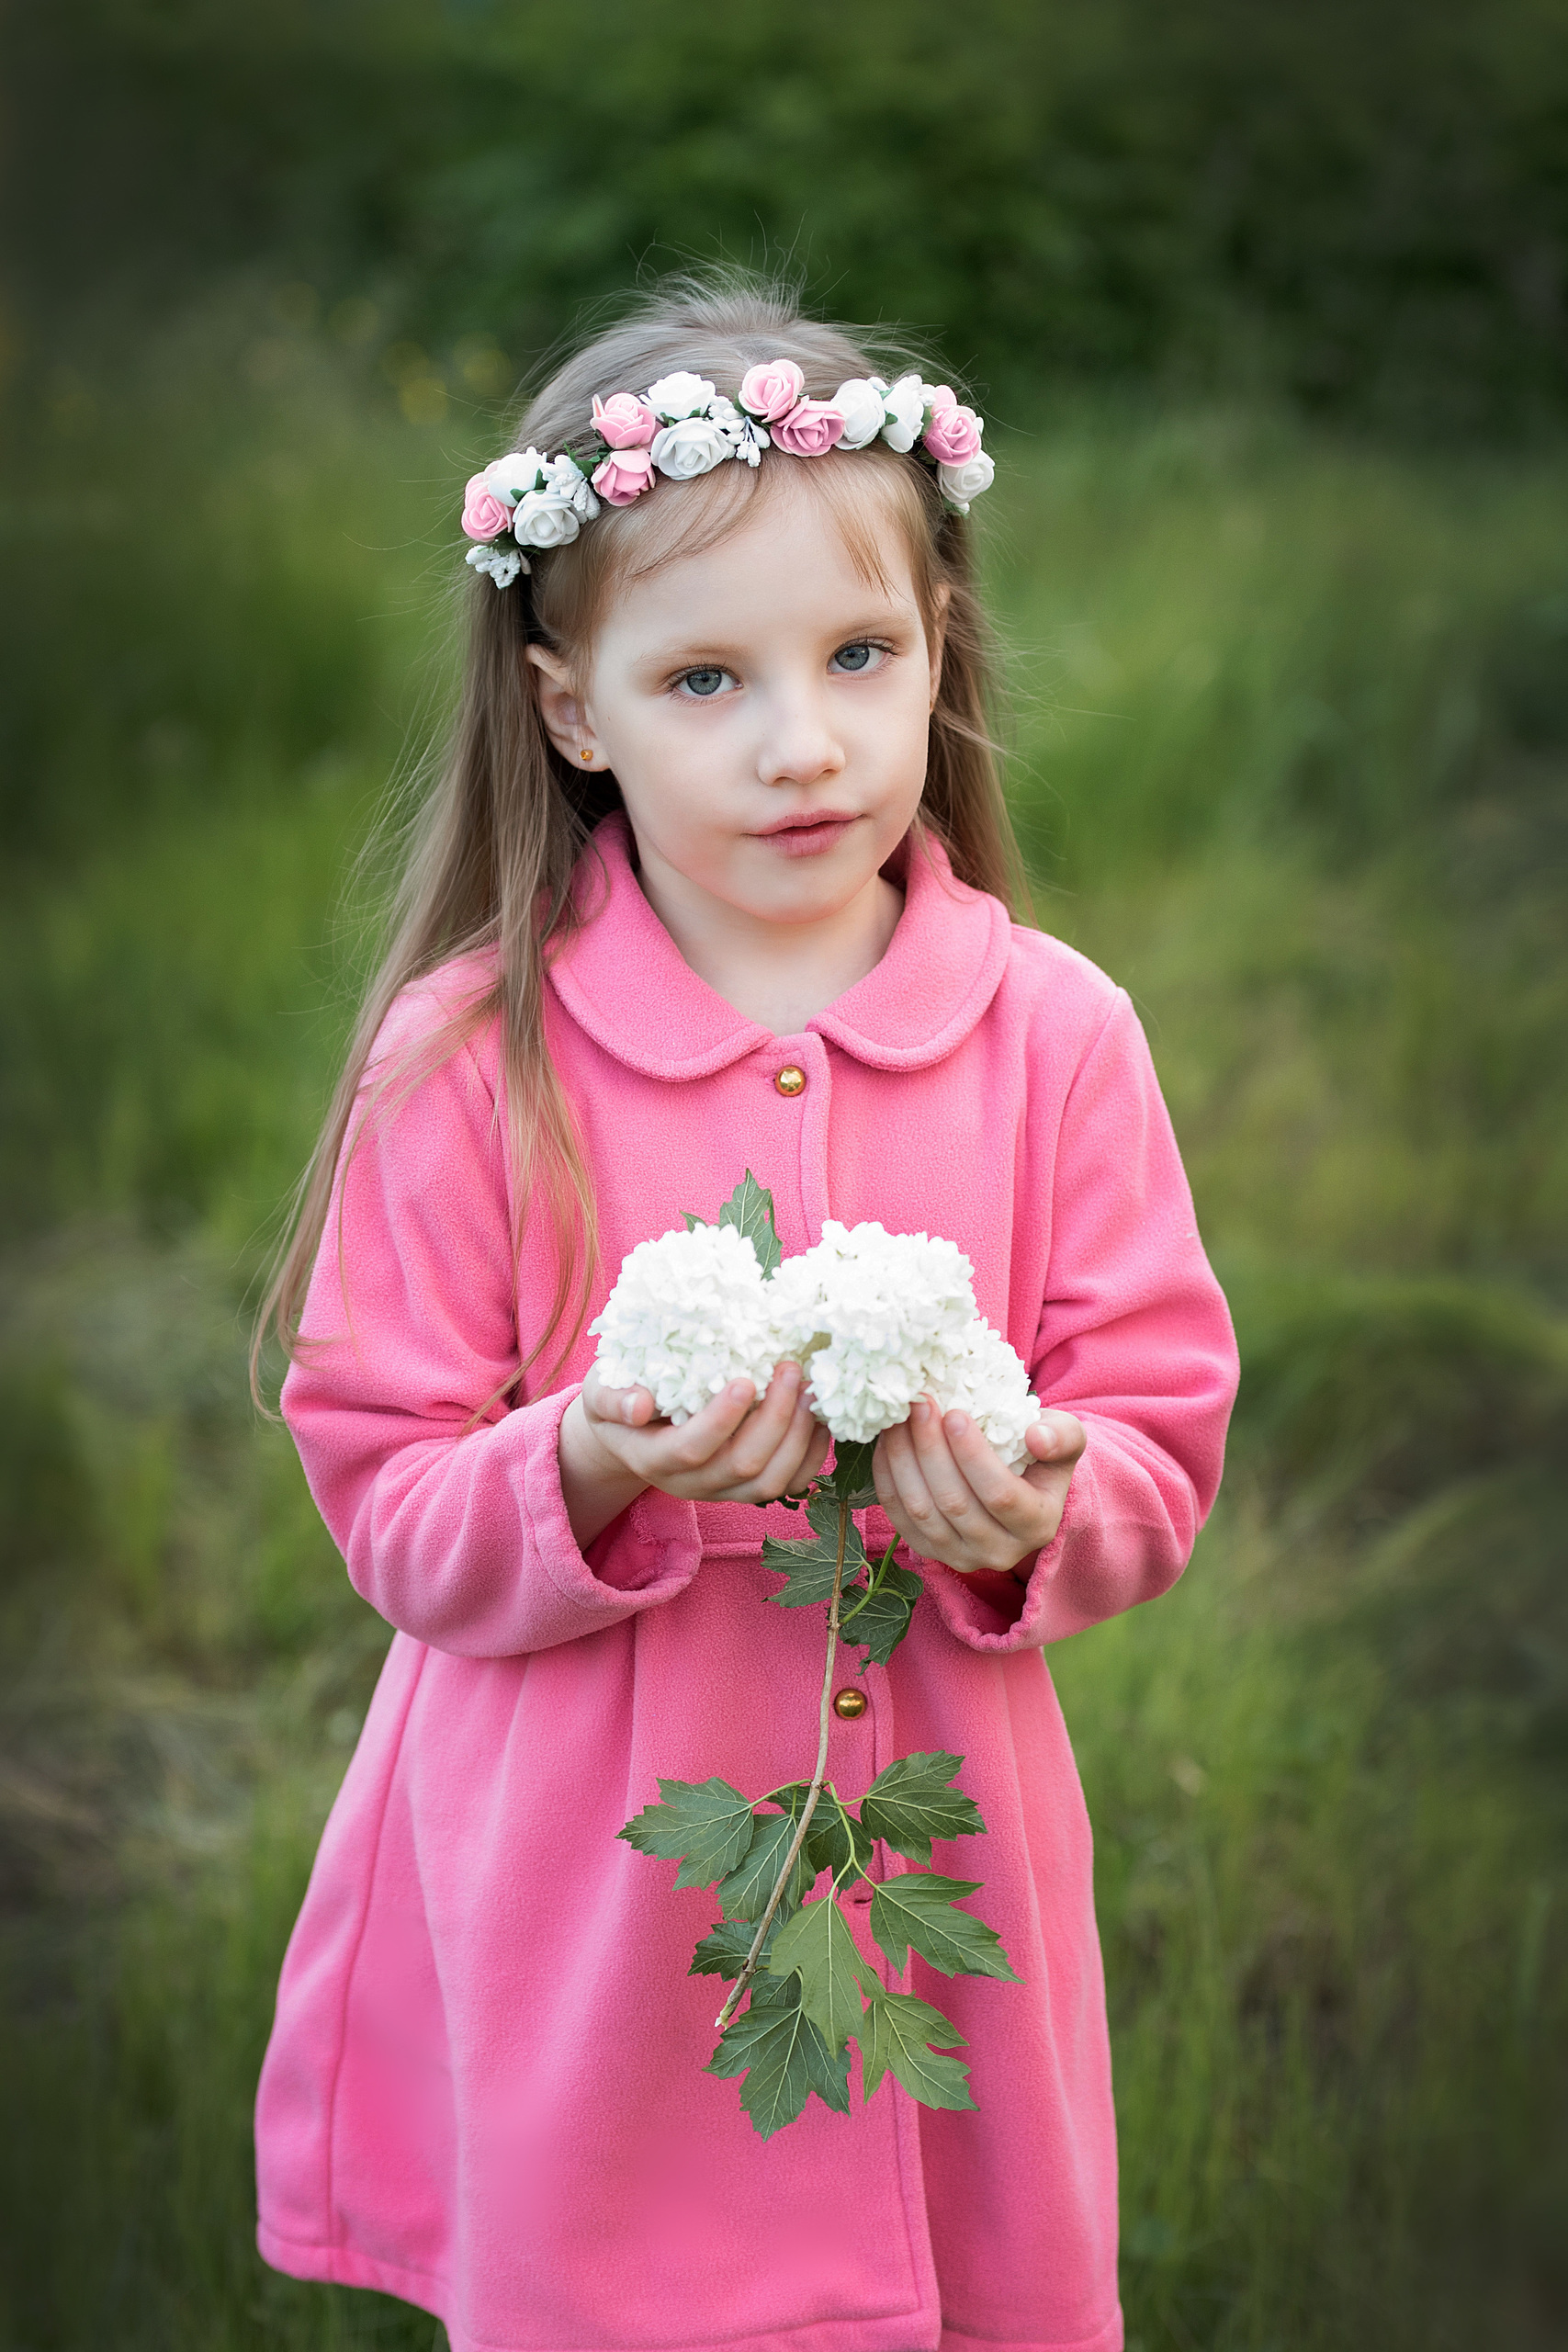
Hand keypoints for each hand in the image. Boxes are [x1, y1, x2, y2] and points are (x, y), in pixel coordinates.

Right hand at [560, 1360, 830, 1549]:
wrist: (628, 1432)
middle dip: (775, 1418)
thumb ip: (611, 1398)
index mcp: (652, 1458)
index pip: (691, 1449)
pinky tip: (821, 1416)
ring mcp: (722, 1491)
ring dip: (799, 1437)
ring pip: (772, 1482)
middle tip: (790, 1369)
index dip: (722, 1419)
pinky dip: (812, 1454)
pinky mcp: (747, 1489)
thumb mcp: (599, 1390)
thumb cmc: (617, 1397)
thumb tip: (638, 1404)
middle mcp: (690, 1484)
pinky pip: (790, 1484)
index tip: (747, 1379)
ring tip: (811, 1389)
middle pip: (743, 1466)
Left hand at [872, 1399, 1085, 1577]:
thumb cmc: (1040, 1455)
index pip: (1000, 1495)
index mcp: (1037, 1526)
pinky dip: (887, 1476)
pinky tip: (887, 1441)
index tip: (954, 1413)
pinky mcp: (927, 1551)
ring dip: (903, 1459)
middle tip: (919, 1405)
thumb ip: (1062, 1436)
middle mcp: (999, 1552)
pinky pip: (898, 1516)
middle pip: (954, 1503)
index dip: (972, 1456)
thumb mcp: (1064, 1439)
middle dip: (930, 1449)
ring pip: (920, 1510)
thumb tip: (1036, 1437)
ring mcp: (959, 1556)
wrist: (1017, 1484)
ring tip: (899, 1417)